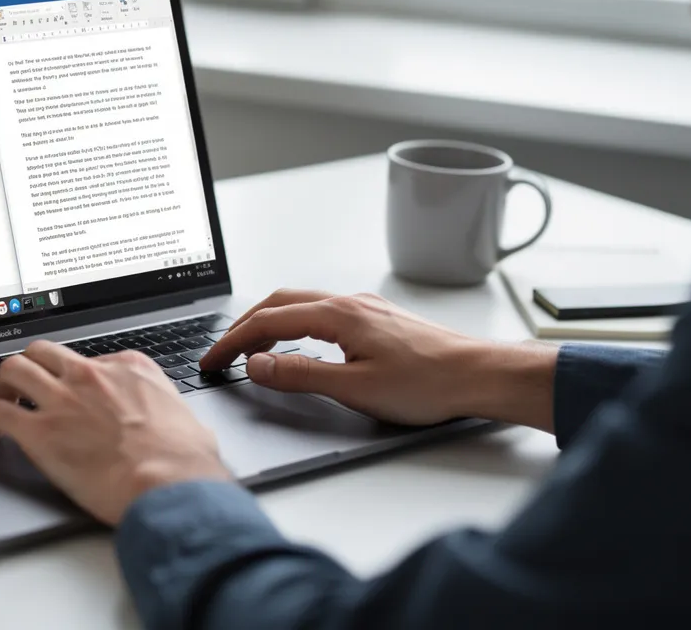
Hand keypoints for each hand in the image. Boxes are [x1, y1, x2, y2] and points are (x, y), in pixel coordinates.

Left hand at [0, 341, 232, 525]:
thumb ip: (170, 413)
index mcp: (127, 368)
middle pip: (43, 352)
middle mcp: (90, 376)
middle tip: (22, 385)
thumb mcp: (187, 418)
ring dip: (0, 385)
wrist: (168, 482)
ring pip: (13, 370)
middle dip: (29, 366)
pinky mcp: (39, 432)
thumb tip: (181, 429)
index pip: (89, 358)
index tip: (71, 390)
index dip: (75, 376)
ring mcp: (62, 400)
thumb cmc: (184, 459)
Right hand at [201, 290, 557, 430]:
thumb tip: (256, 364)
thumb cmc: (428, 384)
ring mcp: (364, 308)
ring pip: (300, 303)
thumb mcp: (355, 388)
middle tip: (220, 351)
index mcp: (338, 314)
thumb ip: (300, 375)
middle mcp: (348, 302)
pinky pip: (320, 310)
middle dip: (243, 326)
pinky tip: (296, 339)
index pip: (268, 322)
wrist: (479, 375)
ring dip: (267, 321)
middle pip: (279, 303)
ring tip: (248, 344)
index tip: (211, 360)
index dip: (233, 342)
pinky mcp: (376, 319)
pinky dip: (293, 322)